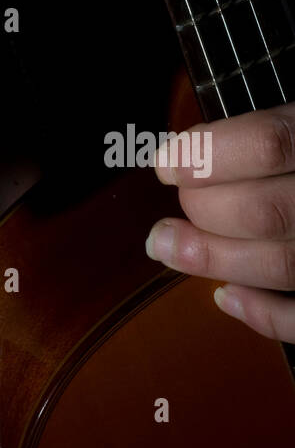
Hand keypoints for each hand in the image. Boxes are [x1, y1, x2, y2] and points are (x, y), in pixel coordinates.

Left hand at [146, 105, 294, 344]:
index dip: (206, 154)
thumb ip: (277, 132)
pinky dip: (267, 315)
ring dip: (216, 259)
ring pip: (286, 265)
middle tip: (174, 203)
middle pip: (268, 210)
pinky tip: (226, 296)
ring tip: (169, 246)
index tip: (164, 162)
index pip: (270, 143)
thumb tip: (195, 152)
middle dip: (204, 211)